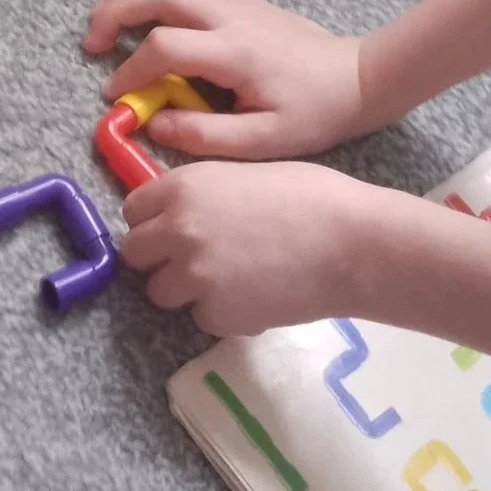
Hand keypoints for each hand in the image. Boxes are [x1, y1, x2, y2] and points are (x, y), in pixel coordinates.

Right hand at [83, 0, 371, 158]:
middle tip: (92, 43)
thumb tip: (153, 124)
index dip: (130, 70)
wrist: (356, 78)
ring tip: (104, 16)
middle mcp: (232, 15)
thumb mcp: (262, 142)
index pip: (165, 47)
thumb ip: (203, 137)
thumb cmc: (311, 114)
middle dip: (114, 12)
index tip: (114, 95)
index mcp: (236, 53)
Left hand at [120, 161, 380, 336]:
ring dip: (185, 290)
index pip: (133, 210)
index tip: (170, 230)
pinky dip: (223, 313)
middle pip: (135, 253)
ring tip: (230, 281)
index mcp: (183, 188)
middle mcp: (176, 229)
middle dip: (159, 258)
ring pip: (159, 291)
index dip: (152, 221)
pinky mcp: (215, 312)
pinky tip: (256, 297)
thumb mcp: (243, 174)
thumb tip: (177, 212)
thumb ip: (201, 195)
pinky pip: (200, 317)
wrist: (356, 244)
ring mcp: (192, 274)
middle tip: (195, 260)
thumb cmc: (314, 198)